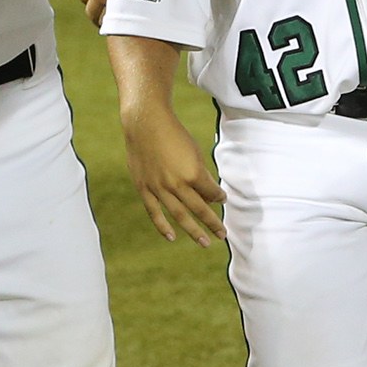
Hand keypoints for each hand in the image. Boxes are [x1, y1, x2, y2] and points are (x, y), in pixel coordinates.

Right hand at [121, 105, 224, 246]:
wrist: (146, 123)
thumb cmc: (174, 135)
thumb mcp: (195, 152)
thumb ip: (201, 175)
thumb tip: (209, 196)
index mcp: (193, 174)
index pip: (211, 193)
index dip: (219, 197)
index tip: (222, 200)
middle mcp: (176, 184)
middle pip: (199, 209)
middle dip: (213, 224)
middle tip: (222, 235)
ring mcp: (159, 188)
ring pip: (179, 215)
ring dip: (193, 231)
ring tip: (205, 243)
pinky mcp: (144, 188)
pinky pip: (155, 212)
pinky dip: (163, 226)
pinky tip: (173, 237)